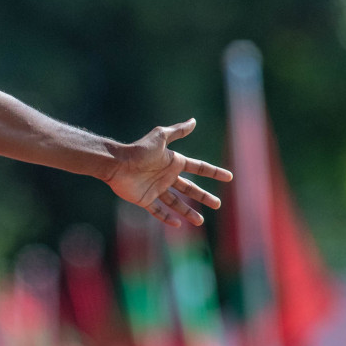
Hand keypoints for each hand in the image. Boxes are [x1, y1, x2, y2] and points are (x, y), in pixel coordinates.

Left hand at [106, 119, 232, 227]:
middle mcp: (166, 176)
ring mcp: (156, 189)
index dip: (213, 172)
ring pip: (176, 203)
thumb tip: (194, 120)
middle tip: (218, 205)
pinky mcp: (145, 199)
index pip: (198, 167)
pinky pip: (158, 211)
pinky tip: (177, 224)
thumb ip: (177, 131)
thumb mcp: (160, 137)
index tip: (229, 177)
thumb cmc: (139, 150)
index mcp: (173, 162)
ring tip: (200, 222)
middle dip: (204, 197)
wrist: (116, 163)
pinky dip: (166, 218)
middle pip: (190, 189)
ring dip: (188, 212)